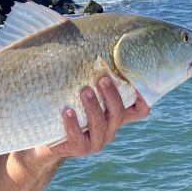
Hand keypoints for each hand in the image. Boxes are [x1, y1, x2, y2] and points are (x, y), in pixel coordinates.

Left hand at [34, 77, 149, 162]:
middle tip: (101, 79)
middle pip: (118, 113)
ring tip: (84, 91)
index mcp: (114, 116)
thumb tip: (81, 41)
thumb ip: (89, 79)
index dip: (143, 97)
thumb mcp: (80, 96)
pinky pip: (78, 137)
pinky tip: (67, 112)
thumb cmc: (67, 111)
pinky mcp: (78, 149)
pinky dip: (73, 124)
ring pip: (100, 124)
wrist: (48, 140)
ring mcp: (95, 141)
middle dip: (111, 95)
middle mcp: (109, 129)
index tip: (136, 79)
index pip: (139, 110)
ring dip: (93, 107)